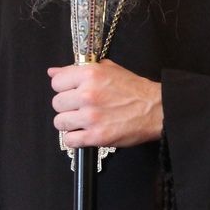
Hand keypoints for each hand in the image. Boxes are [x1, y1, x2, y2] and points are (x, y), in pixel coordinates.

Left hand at [48, 60, 162, 148]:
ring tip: (84, 121)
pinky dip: (75, 139)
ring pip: (60, 122)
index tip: (72, 92)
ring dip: (70, 123)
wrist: (156, 109)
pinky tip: (85, 133)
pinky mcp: (96, 136)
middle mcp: (88, 94)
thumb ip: (78, 70)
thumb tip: (53, 72)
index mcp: (90, 74)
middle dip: (68, 106)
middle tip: (81, 108)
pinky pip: (69, 140)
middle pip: (57, 103)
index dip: (64, 88)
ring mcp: (91, 116)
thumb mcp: (109, 69)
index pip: (56, 82)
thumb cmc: (135, 90)